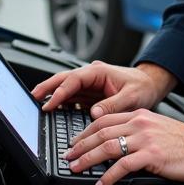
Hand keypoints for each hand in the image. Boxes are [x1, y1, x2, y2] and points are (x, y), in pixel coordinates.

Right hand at [31, 61, 173, 118]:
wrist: (150, 85)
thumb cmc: (143, 87)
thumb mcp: (131, 97)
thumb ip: (112, 105)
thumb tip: (94, 113)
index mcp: (99, 71)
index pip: (74, 79)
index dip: (60, 91)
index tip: (50, 103)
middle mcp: (92, 76)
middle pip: (64, 79)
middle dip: (48, 87)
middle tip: (33, 97)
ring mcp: (90, 85)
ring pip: (66, 88)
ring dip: (52, 95)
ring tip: (38, 104)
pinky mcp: (91, 94)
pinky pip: (72, 97)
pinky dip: (62, 102)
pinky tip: (54, 110)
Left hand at [65, 109, 183, 184]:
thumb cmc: (181, 141)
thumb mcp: (155, 127)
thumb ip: (135, 131)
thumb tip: (114, 142)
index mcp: (138, 115)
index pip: (103, 120)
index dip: (84, 132)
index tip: (74, 142)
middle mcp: (139, 124)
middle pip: (100, 132)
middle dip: (80, 146)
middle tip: (68, 157)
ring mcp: (145, 139)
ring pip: (107, 147)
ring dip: (88, 159)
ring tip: (77, 168)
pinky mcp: (151, 155)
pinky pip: (123, 166)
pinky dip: (108, 176)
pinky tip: (101, 184)